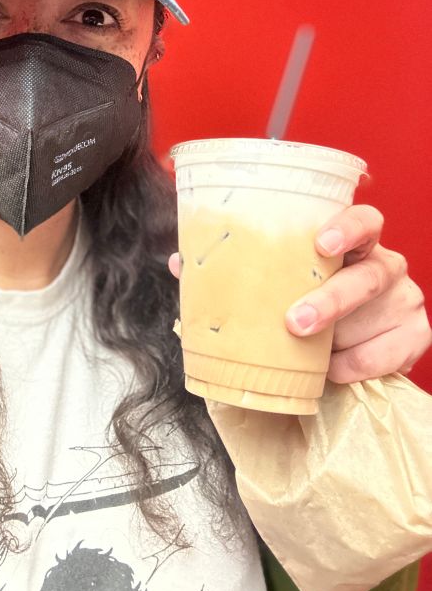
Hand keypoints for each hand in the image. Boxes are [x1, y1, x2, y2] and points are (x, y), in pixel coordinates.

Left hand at [167, 205, 430, 382]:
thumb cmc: (307, 302)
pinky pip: (389, 354)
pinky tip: (334, 371)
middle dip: (332, 299)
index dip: (347, 226)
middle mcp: (384, 265)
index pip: (364, 220)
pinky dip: (358, 365)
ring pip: (378, 317)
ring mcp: (405, 300)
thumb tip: (182, 263)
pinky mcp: (416, 336)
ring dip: (340, 339)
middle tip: (295, 321)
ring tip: (312, 356)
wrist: (348, 350)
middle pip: (369, 275)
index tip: (322, 242)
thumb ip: (236, 270)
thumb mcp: (276, 283)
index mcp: (352, 243)